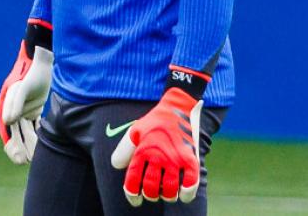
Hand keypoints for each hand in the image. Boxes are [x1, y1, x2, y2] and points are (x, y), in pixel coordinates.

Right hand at [0, 20, 52, 164]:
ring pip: (26, 131)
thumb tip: (8, 121)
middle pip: (16, 134)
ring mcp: (23, 110)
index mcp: (6, 106)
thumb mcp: (22, 87)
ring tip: (36, 156)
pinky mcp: (34, 108)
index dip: (12, 146)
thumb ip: (14, 103)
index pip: (7, 131)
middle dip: (21, 148)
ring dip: (30, 143)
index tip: (19, 159)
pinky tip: (44, 143)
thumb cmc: (30, 74)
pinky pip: (35, 125)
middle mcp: (13, 110)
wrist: (43, 62)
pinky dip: (38, 134)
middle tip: (28, 161)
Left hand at [109, 87, 202, 204]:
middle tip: (151, 194)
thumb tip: (117, 167)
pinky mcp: (190, 158)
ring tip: (165, 193)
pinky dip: (187, 193)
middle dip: (150, 195)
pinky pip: (190, 183)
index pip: (133, 180)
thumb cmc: (155, 122)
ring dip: (166, 196)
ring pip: (169, 190)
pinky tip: (183, 195)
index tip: (135, 200)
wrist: (178, 107)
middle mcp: (158, 156)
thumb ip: (124, 149)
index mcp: (142, 151)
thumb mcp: (134, 131)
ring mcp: (175, 158)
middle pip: (151, 188)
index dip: (132, 194)